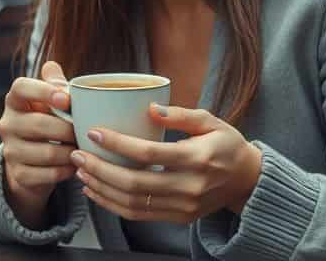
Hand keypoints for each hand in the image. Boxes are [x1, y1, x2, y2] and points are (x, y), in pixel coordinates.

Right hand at [0, 61, 76, 228]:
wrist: (31, 161)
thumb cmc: (46, 121)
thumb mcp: (49, 101)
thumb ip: (53, 83)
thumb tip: (52, 66)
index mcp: (14, 100)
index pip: (21, 87)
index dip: (43, 91)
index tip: (67, 99)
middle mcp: (7, 123)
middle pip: (38, 124)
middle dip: (68, 129)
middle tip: (86, 131)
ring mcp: (10, 150)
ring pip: (47, 152)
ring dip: (71, 152)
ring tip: (83, 149)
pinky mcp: (19, 174)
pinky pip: (49, 174)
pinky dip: (66, 170)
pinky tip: (75, 165)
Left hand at [73, 104, 261, 222]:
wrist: (247, 180)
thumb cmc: (227, 144)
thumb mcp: (210, 121)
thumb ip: (181, 114)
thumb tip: (150, 107)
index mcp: (197, 158)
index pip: (149, 153)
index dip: (117, 144)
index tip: (94, 132)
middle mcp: (190, 186)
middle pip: (135, 183)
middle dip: (100, 169)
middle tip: (78, 154)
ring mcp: (184, 206)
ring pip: (133, 203)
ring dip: (102, 189)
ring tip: (81, 172)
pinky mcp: (179, 217)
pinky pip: (140, 215)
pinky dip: (113, 205)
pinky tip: (97, 191)